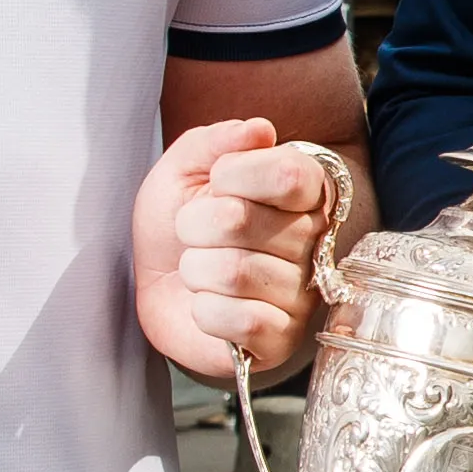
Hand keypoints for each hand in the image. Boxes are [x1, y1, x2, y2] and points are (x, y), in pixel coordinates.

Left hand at [138, 117, 353, 376]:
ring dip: (195, 270)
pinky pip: (241, 320)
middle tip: (194, 233)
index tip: (215, 181)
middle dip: (193, 225)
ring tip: (200, 271)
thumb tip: (259, 131)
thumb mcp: (181, 171)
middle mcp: (312, 243)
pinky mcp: (280, 340)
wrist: (160, 289)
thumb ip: (213, 141)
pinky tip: (209, 306)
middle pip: (241, 219)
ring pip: (234, 271)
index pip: (288, 173)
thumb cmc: (179, 227)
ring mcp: (301, 295)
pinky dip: (206, 312)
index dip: (233, 174)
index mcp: (302, 194)